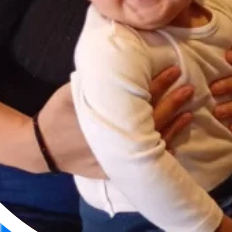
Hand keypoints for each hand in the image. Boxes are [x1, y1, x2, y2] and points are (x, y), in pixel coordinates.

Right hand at [34, 66, 194, 177]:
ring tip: (189, 113)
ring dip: (174, 127)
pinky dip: (162, 154)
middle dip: (173, 103)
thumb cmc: (58, 114)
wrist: (42, 148)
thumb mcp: (74, 91)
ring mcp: (116, 158)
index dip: (159, 83)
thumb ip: (99, 81)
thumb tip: (121, 61)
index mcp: (106, 115)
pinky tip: (177, 145)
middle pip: (152, 118)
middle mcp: (115, 138)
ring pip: (154, 142)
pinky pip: (144, 163)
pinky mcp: (116, 170)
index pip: (140, 96)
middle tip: (189, 89)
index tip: (174, 70)